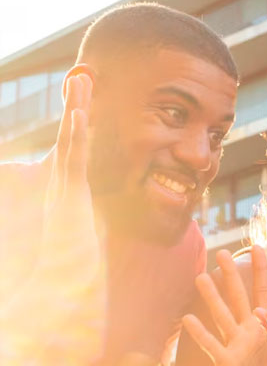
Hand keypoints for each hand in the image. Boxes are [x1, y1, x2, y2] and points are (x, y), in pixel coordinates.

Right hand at [37, 74, 100, 286]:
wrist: (62, 289)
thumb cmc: (76, 269)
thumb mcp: (90, 238)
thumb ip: (93, 225)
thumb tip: (104, 222)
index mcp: (71, 192)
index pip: (77, 149)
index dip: (81, 124)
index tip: (86, 100)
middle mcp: (65, 185)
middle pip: (72, 136)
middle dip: (77, 105)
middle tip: (81, 76)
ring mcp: (65, 189)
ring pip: (72, 140)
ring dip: (76, 109)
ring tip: (81, 80)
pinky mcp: (69, 196)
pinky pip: (73, 159)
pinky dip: (75, 136)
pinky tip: (79, 114)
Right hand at [182, 246, 266, 365]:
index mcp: (260, 323)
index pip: (263, 291)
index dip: (262, 270)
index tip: (259, 246)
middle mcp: (244, 328)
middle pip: (238, 297)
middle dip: (231, 275)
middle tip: (221, 252)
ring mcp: (233, 342)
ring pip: (222, 316)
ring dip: (212, 298)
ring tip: (200, 278)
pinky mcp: (224, 360)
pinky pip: (212, 345)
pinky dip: (201, 333)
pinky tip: (188, 319)